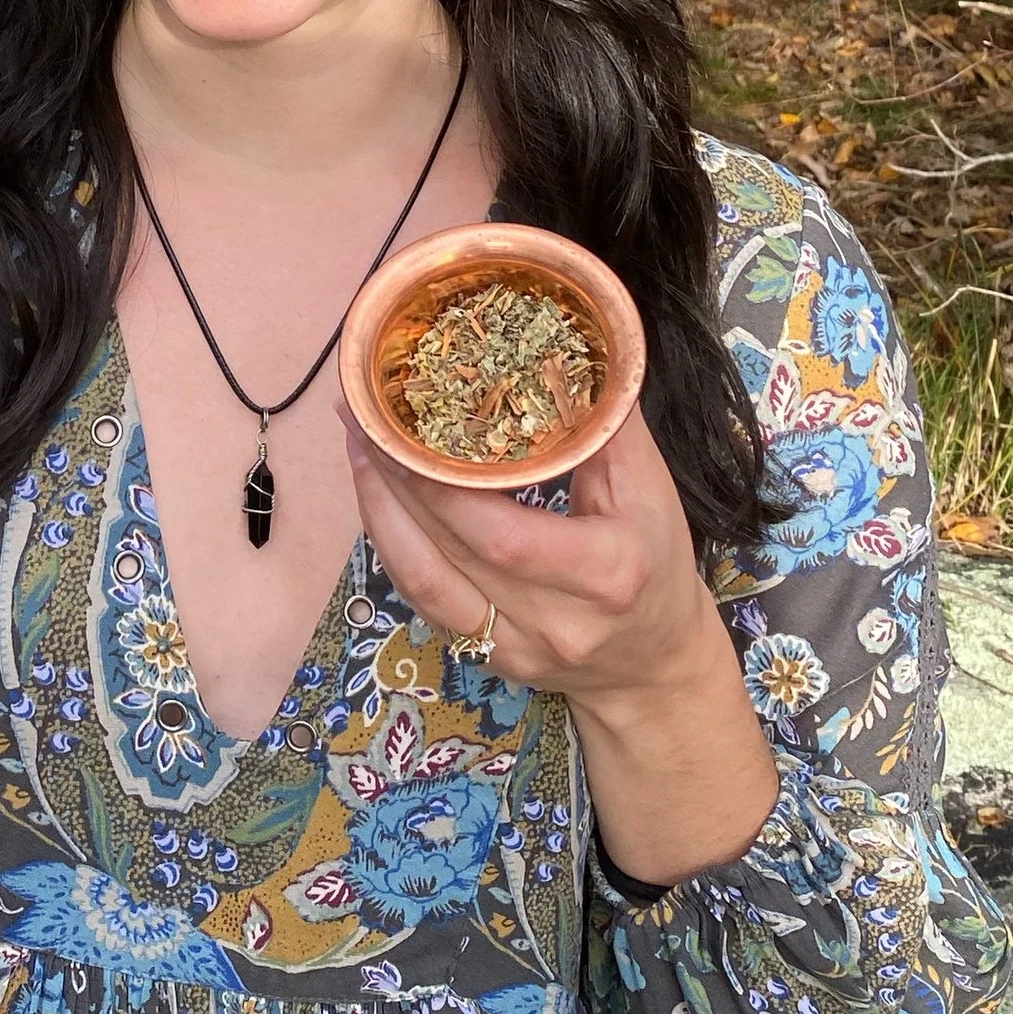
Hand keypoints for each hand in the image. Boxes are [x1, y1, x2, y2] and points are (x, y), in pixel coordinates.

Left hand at [341, 400, 779, 887]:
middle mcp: (552, 620)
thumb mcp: (652, 493)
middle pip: (448, 553)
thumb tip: (575, 347)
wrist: (654, 666)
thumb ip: (609, 425)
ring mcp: (511, 647)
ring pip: (419, 582)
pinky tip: (376, 497)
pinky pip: (420, 598)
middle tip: (365, 415)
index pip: (503, 535)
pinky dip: (392, 543)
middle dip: (396, 480)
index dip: (443, 485)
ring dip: (377, 512)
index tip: (409, 425)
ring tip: (356, 448)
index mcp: (602, 573)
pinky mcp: (483, 658)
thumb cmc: (656, 565)